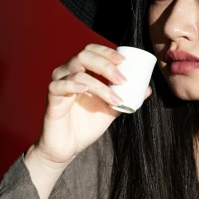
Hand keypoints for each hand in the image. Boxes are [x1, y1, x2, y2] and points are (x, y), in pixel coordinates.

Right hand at [33, 43, 152, 164]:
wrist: (69, 148)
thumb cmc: (86, 125)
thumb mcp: (110, 110)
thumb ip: (126, 97)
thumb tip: (147, 88)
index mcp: (82, 71)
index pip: (92, 51)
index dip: (107, 52)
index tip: (124, 61)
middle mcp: (68, 73)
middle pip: (84, 55)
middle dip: (106, 64)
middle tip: (122, 79)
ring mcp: (59, 84)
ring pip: (76, 71)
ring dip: (99, 83)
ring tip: (114, 98)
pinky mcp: (51, 98)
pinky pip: (58, 85)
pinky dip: (73, 84)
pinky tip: (85, 89)